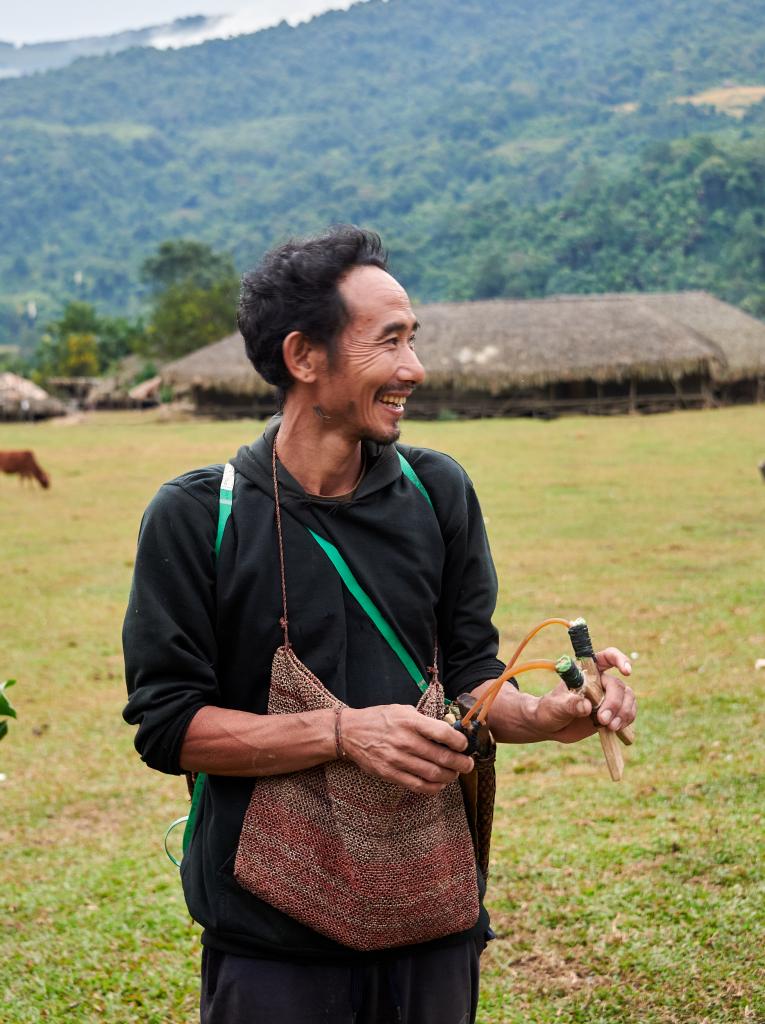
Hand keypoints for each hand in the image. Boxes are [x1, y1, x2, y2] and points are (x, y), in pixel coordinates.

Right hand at [341, 703, 474, 793]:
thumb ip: (424, 720)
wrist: (350, 733)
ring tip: (455, 773)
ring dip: (450, 776)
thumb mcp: (402, 710)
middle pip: (441, 757)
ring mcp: (397, 759)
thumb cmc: (380, 719)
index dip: (459, 741)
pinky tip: (439, 784)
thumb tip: (448, 729)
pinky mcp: (390, 773)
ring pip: (433, 774)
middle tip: (468, 764)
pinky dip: (434, 787)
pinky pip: (418, 785)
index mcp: (410, 721)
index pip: (442, 733)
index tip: (464, 745)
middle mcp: (405, 741)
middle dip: (461, 763)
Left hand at [533, 647, 635, 743]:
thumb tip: (586, 706)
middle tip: (603, 719)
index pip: (607, 657)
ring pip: (628, 698)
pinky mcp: (612, 712)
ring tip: (610, 726)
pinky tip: (615, 728)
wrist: (550, 726)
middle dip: (614, 703)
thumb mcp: (555, 706)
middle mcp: (600, 681)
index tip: (626, 671)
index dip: (619, 660)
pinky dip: (626, 720)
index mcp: (586, 671)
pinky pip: (628, 712)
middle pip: (618, 685)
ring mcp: (607, 697)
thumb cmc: (549, 710)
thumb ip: (569, 705)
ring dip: (623, 713)